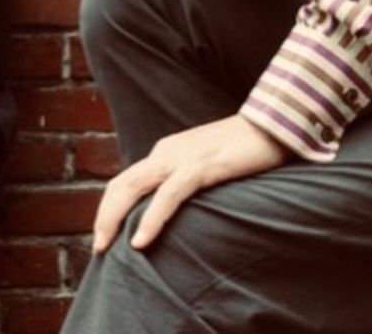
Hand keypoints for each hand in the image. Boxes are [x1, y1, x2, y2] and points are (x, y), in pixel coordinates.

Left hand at [92, 115, 288, 253]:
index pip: (127, 182)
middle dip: (103, 216)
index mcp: (166, 153)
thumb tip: (172, 211)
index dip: (110, 210)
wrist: (274, 124)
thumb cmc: (242, 150)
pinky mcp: (205, 165)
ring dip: (115, 217)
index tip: (104, 238)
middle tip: (97, 248)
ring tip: (106, 247)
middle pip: (122, 184)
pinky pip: (171, 193)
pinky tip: (141, 240)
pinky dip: (153, 217)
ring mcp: (184, 157)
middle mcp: (167, 152)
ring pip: (136, 186)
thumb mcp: (206, 168)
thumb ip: (187, 183)